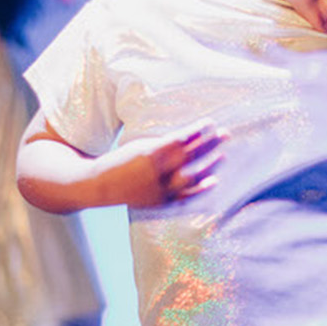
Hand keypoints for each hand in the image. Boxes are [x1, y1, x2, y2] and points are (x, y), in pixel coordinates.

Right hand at [95, 121, 225, 208]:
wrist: (100, 186)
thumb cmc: (123, 160)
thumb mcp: (142, 146)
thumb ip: (165, 144)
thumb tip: (193, 137)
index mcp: (150, 153)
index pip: (180, 140)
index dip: (196, 131)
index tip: (211, 123)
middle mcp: (157, 172)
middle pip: (189, 156)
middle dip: (209, 144)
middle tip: (226, 134)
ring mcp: (159, 189)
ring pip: (191, 177)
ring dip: (209, 166)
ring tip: (223, 156)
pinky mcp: (160, 202)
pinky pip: (185, 197)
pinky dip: (200, 189)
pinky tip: (214, 181)